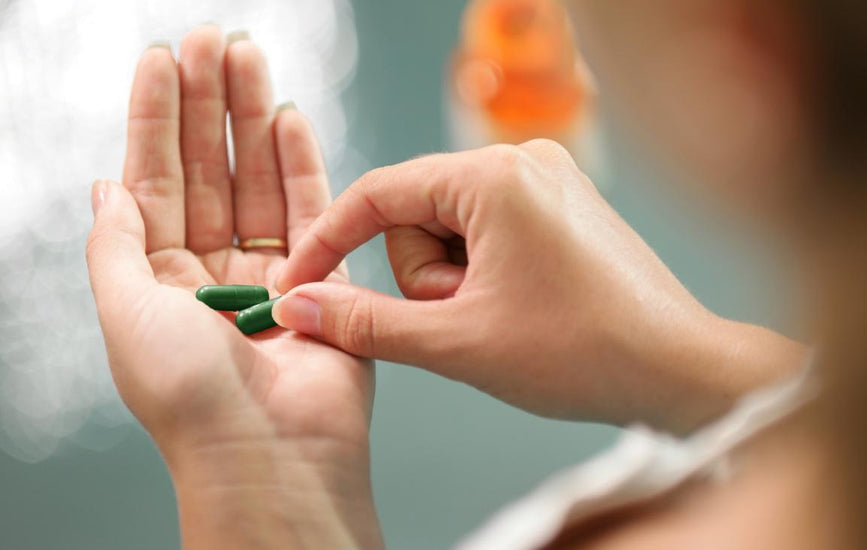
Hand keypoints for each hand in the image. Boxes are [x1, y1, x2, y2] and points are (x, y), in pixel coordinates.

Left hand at [86, 27, 380, 548]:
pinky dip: (301, 162)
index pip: (154, 180)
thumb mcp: (125, 312)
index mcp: (158, 279)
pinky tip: (290, 117)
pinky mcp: (322, 278)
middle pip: (209, 169)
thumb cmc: (190, 399)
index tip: (162, 60)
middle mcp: (212, 270)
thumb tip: (104, 184)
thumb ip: (115, 243)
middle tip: (212, 40)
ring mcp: (269, 272)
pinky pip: (310, 208)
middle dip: (208, 103)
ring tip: (249, 57)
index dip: (157, 118)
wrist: (271, 454)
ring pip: (259, 178)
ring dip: (253, 117)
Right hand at [274, 140, 806, 431]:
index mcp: (494, 176)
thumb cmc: (584, 351)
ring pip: (451, 228)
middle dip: (424, 278)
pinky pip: (487, 231)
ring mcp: (547, 179)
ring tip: (498, 318)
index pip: (378, 194)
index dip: (328, 243)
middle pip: (416, 214)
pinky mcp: (561, 204)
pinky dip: (481, 273)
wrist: (679, 369)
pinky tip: (516, 306)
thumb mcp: (457, 343)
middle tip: (464, 321)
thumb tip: (299, 307)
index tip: (297, 285)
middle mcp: (523, 159)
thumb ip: (366, 323)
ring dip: (454, 282)